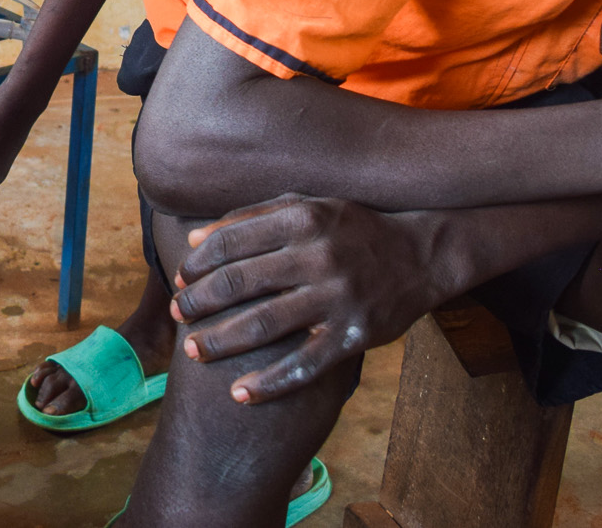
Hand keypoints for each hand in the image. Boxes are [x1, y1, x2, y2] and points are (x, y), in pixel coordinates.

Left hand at [170, 195, 444, 404]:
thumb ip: (253, 217)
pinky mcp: (352, 335)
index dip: (199, 263)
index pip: (232, 241)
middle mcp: (317, 256)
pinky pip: (303, 365)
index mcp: (302, 219)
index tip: (180, 277)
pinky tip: (240, 394)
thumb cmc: (353, 229)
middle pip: (240, 282)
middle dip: (200, 301)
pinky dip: (269, 384)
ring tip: (193, 351)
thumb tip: (196, 239)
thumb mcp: (309, 207)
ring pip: (264, 324)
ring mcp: (336, 297)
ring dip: (221, 340)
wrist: (422, 255)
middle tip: (179, 314)